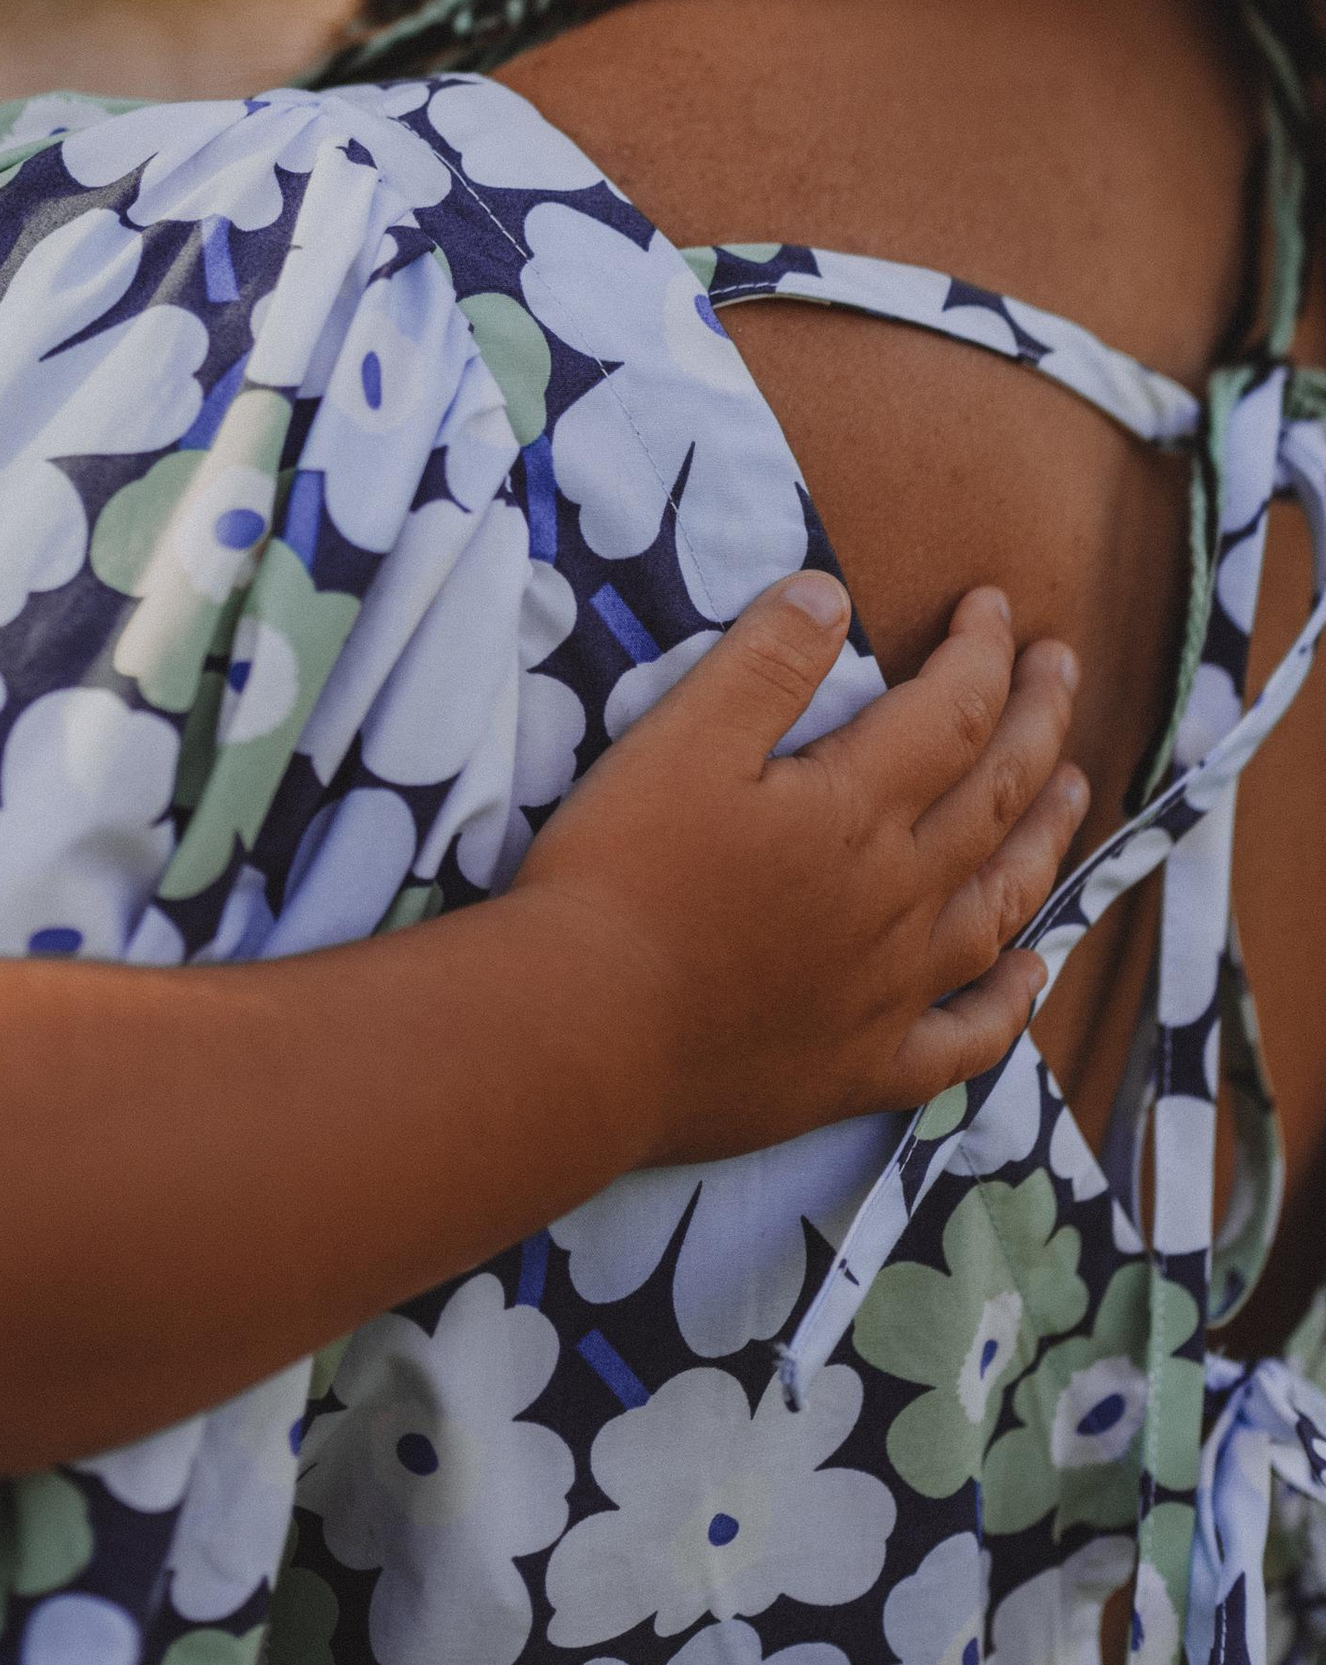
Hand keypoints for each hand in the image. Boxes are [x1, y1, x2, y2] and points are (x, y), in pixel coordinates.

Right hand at [512, 574, 1085, 1170]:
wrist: (587, 1033)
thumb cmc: (620, 876)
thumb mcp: (678, 741)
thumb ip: (763, 665)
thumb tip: (831, 595)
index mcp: (854, 810)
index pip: (951, 712)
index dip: (980, 651)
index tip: (991, 603)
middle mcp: (897, 898)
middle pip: (996, 798)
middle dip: (1037, 720)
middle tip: (1063, 666)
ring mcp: (890, 991)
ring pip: (1000, 904)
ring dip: (1046, 838)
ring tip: (1077, 789)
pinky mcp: (864, 1069)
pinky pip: (967, 1039)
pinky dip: (1011, 1004)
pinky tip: (1033, 976)